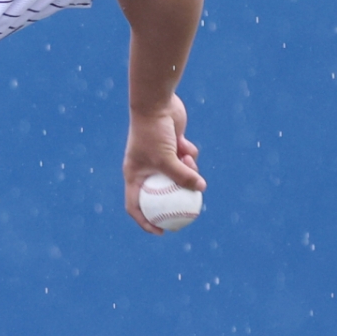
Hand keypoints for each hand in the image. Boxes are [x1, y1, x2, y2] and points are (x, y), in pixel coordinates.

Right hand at [123, 93, 205, 234]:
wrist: (156, 104)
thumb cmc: (153, 132)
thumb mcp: (167, 159)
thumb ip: (183, 175)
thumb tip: (201, 189)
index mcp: (134, 175)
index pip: (135, 206)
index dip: (146, 222)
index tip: (161, 231)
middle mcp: (145, 169)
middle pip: (160, 193)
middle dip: (175, 202)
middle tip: (189, 214)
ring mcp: (159, 158)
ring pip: (177, 175)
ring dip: (187, 169)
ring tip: (188, 158)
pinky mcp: (172, 147)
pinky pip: (185, 158)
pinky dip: (189, 153)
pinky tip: (186, 143)